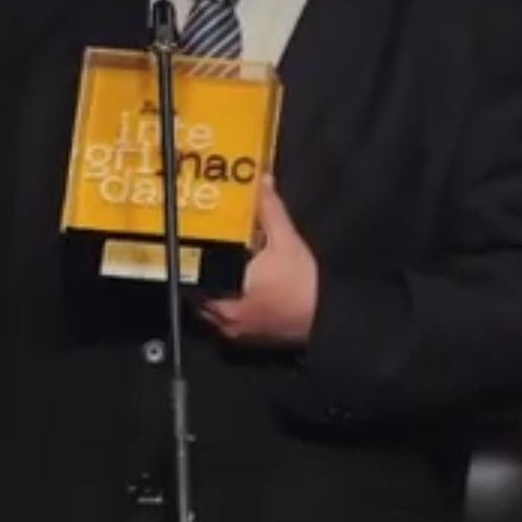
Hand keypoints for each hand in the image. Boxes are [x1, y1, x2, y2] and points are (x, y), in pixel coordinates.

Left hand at [198, 175, 317, 345]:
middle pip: (202, 298)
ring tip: (224, 269)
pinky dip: (234, 303)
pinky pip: (234, 320)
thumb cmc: (304, 284)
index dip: (189, 267)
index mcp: (225, 299)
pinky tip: (245, 288)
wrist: (331, 316)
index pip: (192, 285)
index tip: (190, 250)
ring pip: (217, 312)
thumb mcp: (286, 240)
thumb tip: (262, 184)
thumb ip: (270, 211)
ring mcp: (242, 332)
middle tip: (205, 255)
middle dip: (203, 277)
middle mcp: (228, 320)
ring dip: (218, 292)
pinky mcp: (257, 337)